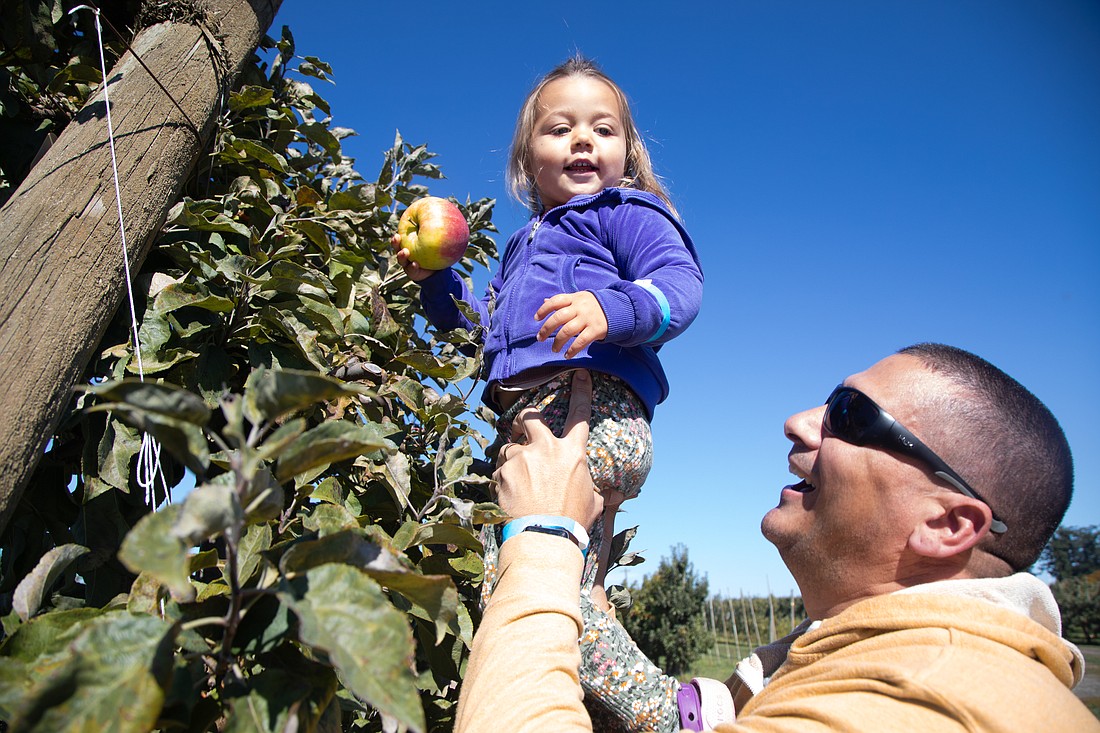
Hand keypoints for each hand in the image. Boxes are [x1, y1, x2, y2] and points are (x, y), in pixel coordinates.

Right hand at [390, 233, 439, 281]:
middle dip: (395, 243)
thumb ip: (434, 229)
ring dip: (402, 255)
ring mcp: (408, 263)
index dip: (397, 237)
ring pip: (401, 259)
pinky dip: (413, 266)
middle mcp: (406, 253)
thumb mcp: (434, 239)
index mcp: (408, 244)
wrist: (438, 268)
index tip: (397, 234)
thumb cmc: (435, 249)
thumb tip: (440, 210)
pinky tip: (415, 264)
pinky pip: (412, 270)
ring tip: (405, 252)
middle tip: (397, 238)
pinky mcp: (413, 272)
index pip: (400, 239)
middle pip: (397, 247)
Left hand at [493, 370, 602, 529]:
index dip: (581, 391)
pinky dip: (502, 480)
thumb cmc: (572, 522)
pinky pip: (499, 470)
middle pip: (531, 417)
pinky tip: (509, 497)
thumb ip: (598, 491)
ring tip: (517, 484)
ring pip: (509, 448)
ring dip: (511, 461)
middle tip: (521, 428)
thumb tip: (616, 494)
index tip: (580, 374)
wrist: (544, 537)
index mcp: (572, 454)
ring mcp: (522, 458)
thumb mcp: (593, 503)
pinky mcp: (503, 471)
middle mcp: (546, 449)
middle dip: (524, 419)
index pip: (581, 415)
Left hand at [535, 291, 608, 358]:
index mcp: (575, 298)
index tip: (536, 319)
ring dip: (557, 342)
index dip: (544, 309)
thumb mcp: (579, 299)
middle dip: (546, 329)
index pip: (556, 301)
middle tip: (539, 338)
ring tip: (554, 349)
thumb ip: (563, 302)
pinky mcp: (596, 329)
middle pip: (559, 317)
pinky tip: (567, 355)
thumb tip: (544, 302)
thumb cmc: (593, 306)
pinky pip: (581, 341)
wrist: (618, 309)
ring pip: (568, 331)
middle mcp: (580, 307)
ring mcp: (588, 318)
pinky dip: (572, 350)